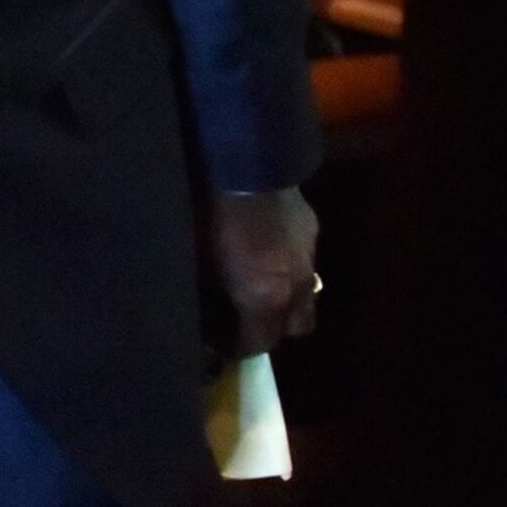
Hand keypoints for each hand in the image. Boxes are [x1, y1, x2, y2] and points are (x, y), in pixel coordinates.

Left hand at [204, 187, 318, 354]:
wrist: (243, 158)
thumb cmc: (206, 211)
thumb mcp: (195, 258)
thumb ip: (203, 291)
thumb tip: (199, 310)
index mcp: (266, 296)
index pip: (260, 343)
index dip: (236, 349)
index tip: (217, 345)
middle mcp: (296, 283)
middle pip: (295, 328)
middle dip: (269, 330)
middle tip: (240, 320)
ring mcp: (309, 254)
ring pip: (306, 295)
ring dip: (284, 300)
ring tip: (254, 286)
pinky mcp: (311, 227)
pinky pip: (304, 261)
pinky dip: (287, 267)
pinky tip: (263, 252)